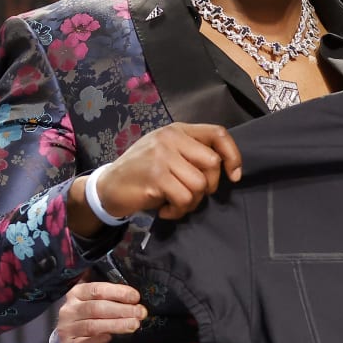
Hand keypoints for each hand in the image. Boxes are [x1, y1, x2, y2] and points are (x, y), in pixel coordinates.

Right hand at [56, 281, 146, 342]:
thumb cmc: (83, 318)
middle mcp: (69, 310)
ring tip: (134, 325)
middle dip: (122, 310)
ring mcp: (66, 329)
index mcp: (76, 294)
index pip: (98, 290)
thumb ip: (105, 294)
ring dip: (116, 325)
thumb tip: (131, 292)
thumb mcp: (88, 301)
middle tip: (140, 313)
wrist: (64, 341)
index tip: (136, 297)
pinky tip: (110, 339)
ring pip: (93, 326)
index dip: (118, 292)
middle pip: (97, 308)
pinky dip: (98, 341)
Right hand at [68, 123, 242, 234]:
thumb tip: (225, 168)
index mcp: (177, 130)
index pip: (218, 134)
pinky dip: (177, 211)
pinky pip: (184, 199)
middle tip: (192, 195)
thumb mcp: (166, 153)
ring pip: (199, 185)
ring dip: (191, 203)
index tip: (234, 175)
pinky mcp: (155, 177)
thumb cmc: (141, 172)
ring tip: (174, 203)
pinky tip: (164, 209)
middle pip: (213, 163)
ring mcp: (162, 156)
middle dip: (209, 186)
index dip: (233, 155)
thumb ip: (191, 153)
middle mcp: (170, 138)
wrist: (107, 187)